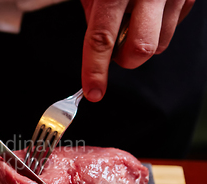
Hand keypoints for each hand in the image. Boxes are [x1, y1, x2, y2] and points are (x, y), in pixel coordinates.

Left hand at [80, 0, 194, 101]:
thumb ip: (92, 10)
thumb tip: (100, 45)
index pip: (102, 38)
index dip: (95, 69)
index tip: (93, 92)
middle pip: (140, 49)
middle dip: (125, 59)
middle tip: (116, 48)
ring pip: (160, 44)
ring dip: (142, 43)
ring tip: (134, 18)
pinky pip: (174, 28)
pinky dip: (158, 28)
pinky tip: (150, 10)